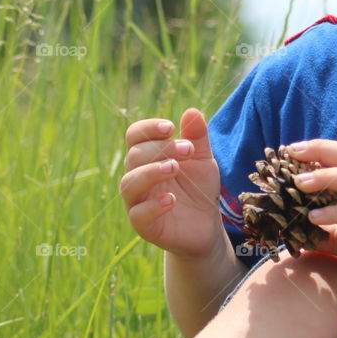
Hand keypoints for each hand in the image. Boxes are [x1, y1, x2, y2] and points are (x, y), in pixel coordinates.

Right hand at [120, 108, 222, 257]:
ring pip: (129, 183)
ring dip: (151, 172)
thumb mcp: (204, 160)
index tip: (170, 127)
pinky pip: (138, 214)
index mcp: (148, 158)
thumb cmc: (199, 188)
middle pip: (134, 156)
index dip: (148, 128)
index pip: (134, 136)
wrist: (207, 224)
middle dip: (161, 148)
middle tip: (187, 150)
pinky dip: (153, 205)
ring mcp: (138, 202)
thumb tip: (192, 112)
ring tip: (174, 168)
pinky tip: (171, 200)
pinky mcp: (144, 226)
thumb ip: (198, 137)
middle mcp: (138, 177)